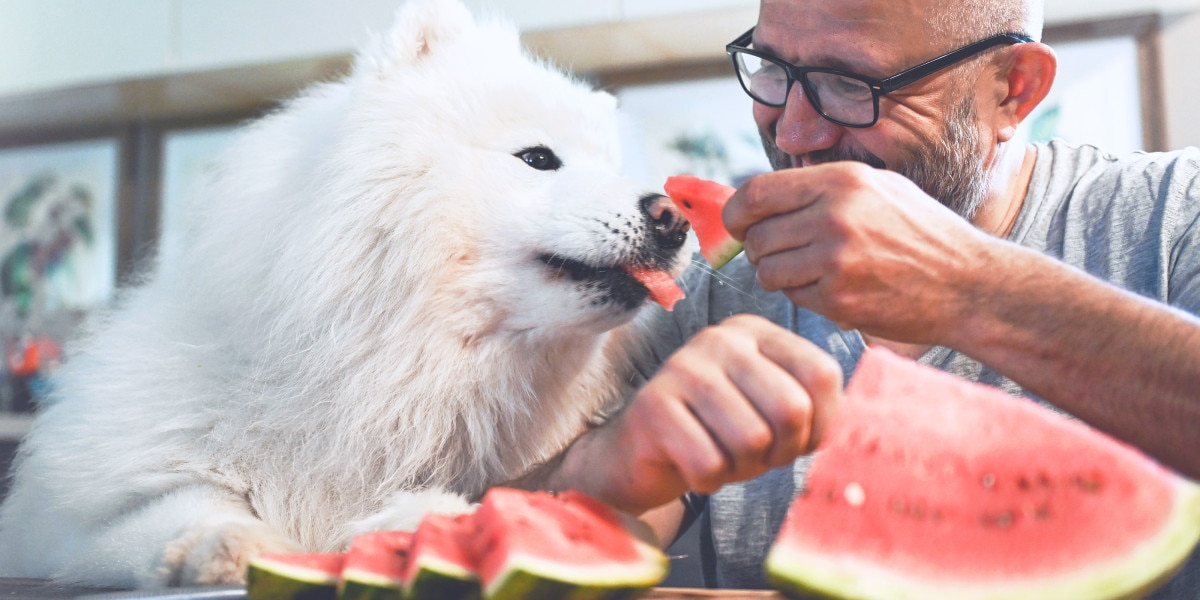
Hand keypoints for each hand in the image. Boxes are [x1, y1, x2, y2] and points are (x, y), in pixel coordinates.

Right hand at [582, 314, 841, 513]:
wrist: (638, 455)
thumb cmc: (715, 433)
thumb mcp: (767, 410)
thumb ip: (809, 405)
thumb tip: (854, 428)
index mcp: (755, 332)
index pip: (821, 373)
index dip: (823, 423)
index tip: (800, 441)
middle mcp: (720, 339)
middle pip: (791, 409)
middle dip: (781, 451)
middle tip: (756, 456)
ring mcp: (682, 368)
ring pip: (752, 440)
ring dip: (742, 467)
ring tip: (721, 456)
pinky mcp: (653, 406)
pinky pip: (710, 464)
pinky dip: (708, 480)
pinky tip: (691, 464)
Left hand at [723, 162, 993, 343]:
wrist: (968, 283)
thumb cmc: (922, 235)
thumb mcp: (877, 189)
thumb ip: (820, 189)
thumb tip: (759, 200)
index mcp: (841, 181)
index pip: (755, 193)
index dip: (736, 213)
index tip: (738, 225)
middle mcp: (834, 215)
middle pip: (756, 236)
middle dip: (762, 249)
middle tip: (786, 255)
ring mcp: (836, 258)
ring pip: (767, 270)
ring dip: (781, 275)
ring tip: (814, 272)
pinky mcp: (839, 298)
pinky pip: (793, 297)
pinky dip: (805, 296)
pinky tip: (836, 289)